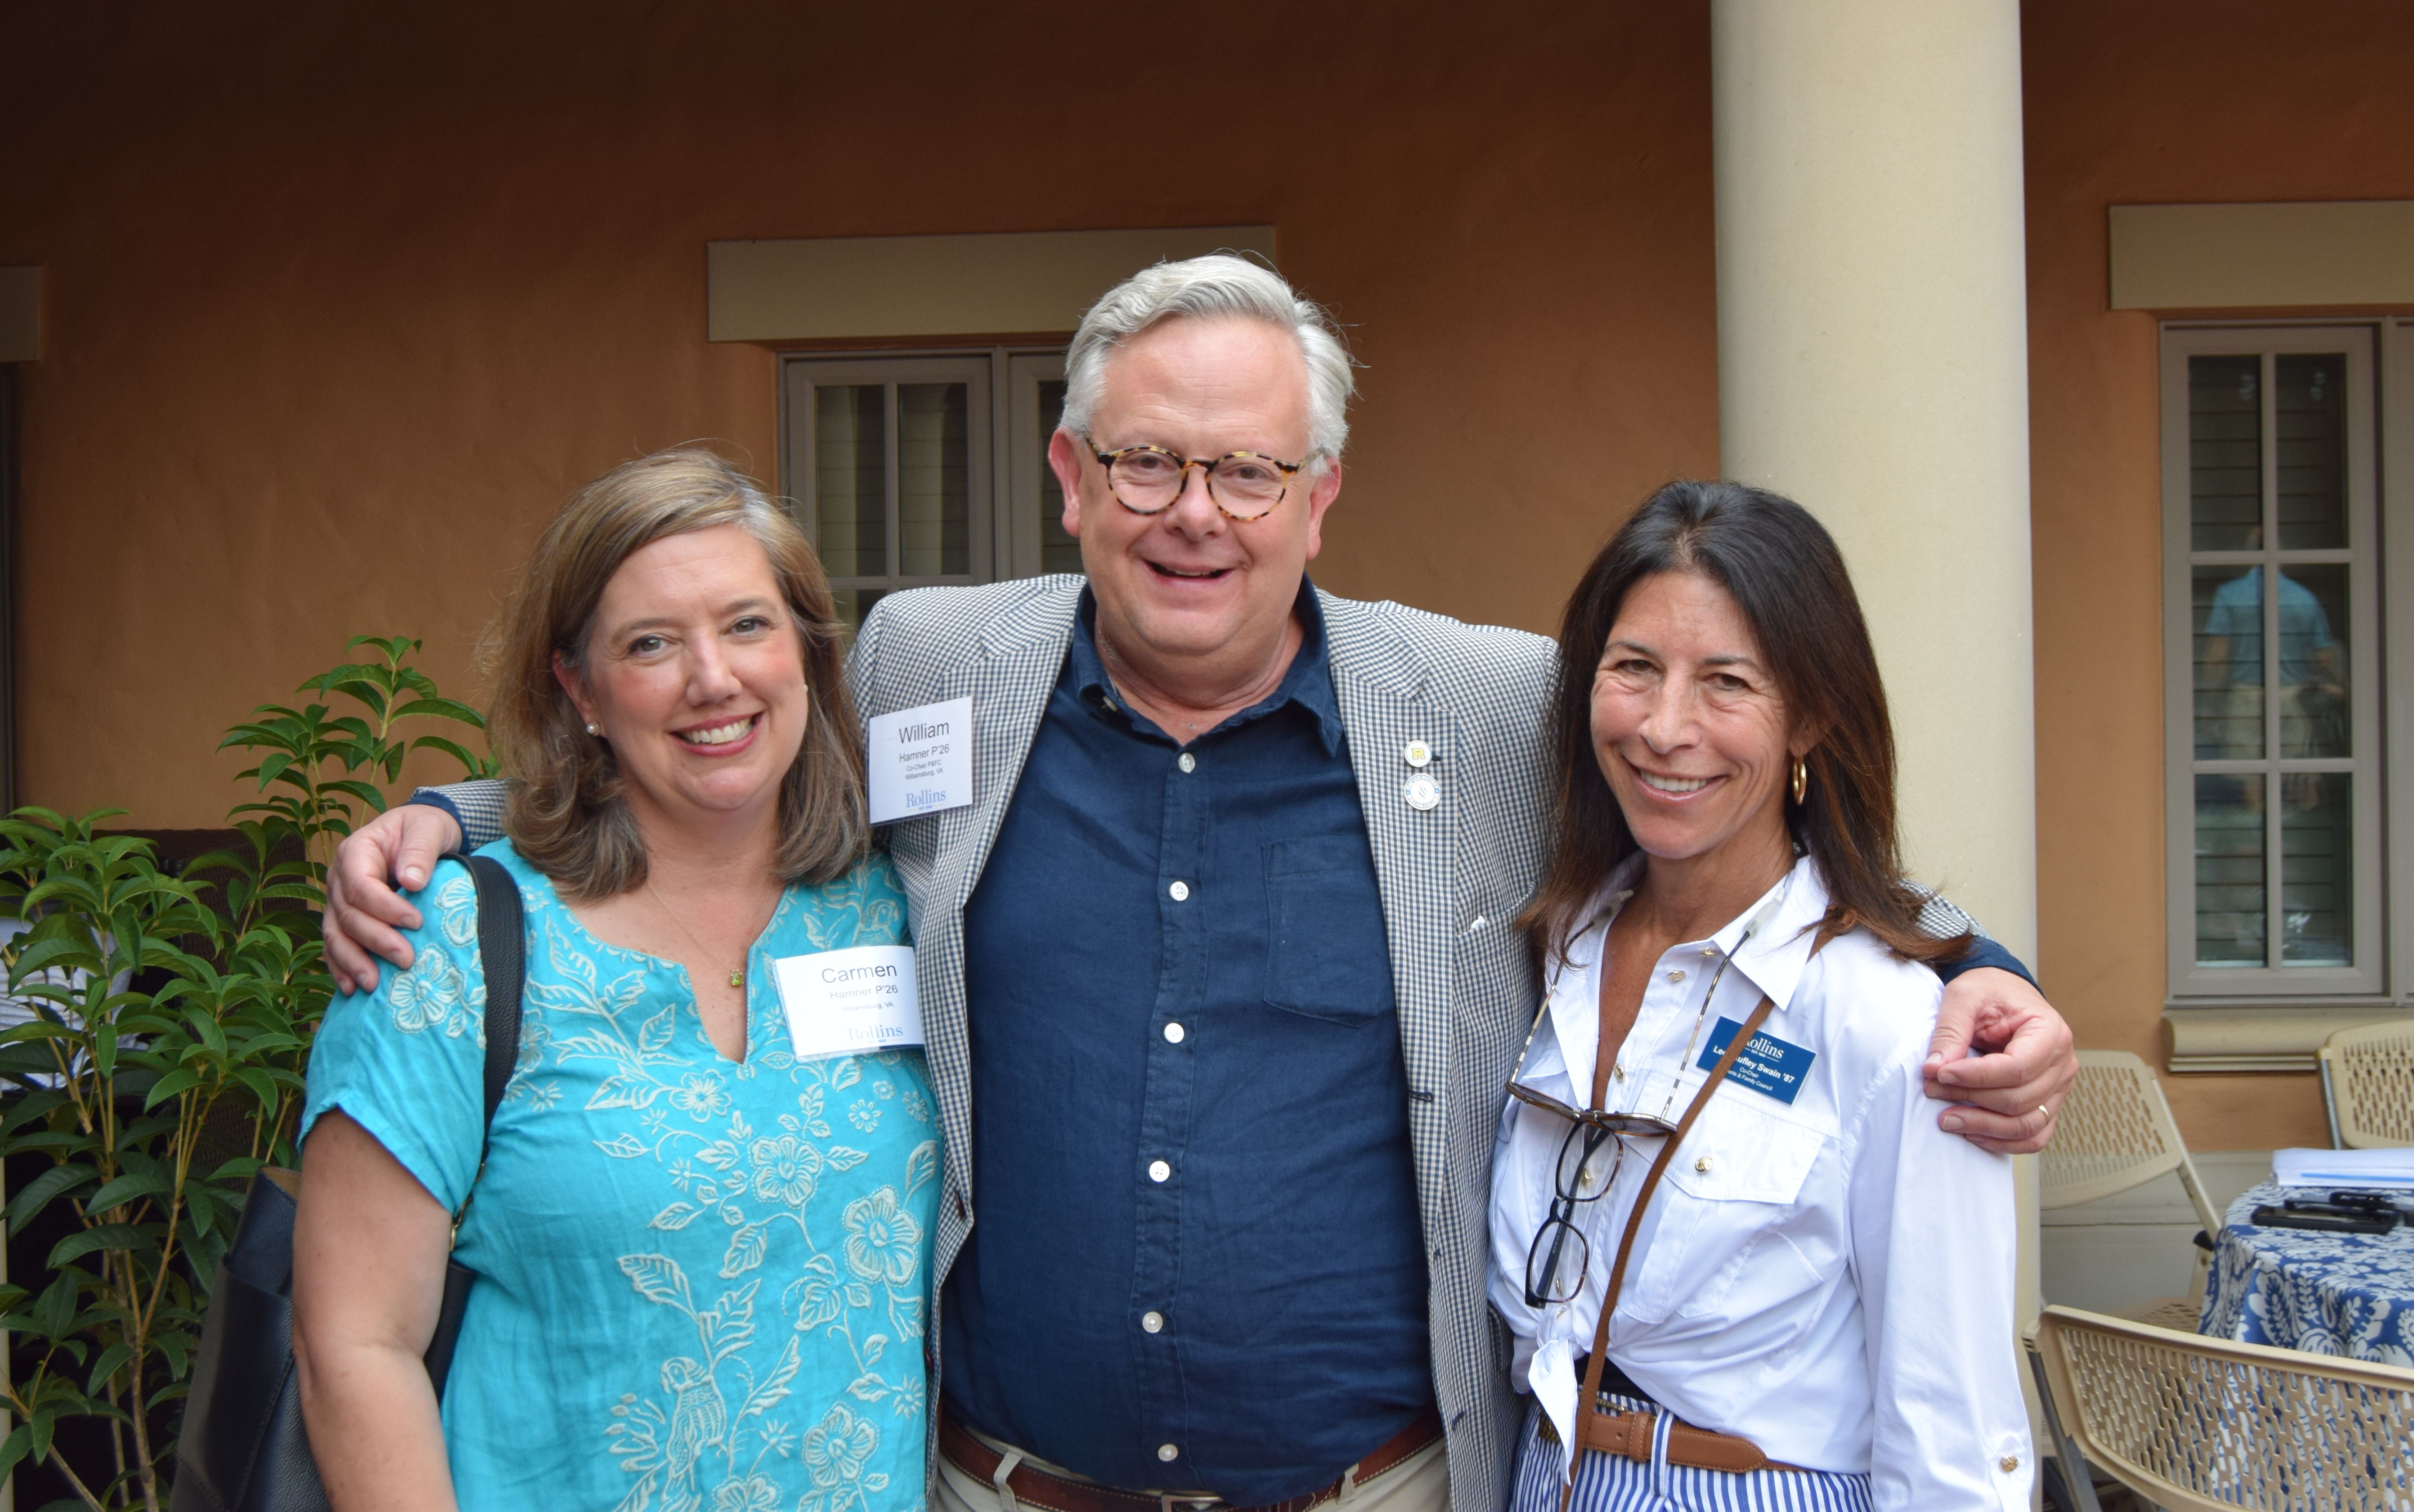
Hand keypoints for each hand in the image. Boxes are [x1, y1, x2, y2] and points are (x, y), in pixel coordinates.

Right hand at [322, 804, 464, 994]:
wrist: (421, 834)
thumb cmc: (424, 829)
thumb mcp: (428, 829)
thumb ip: (420, 850)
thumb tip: (411, 881)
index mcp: (355, 851)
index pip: (360, 885)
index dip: (384, 907)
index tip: (416, 921)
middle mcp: (339, 878)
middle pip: (347, 915)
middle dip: (375, 940)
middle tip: (406, 959)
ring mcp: (338, 901)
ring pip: (335, 935)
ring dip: (352, 961)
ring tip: (372, 984)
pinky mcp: (345, 920)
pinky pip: (335, 946)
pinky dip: (340, 967)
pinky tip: (350, 988)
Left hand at [1923, 967, 2077, 1154]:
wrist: (2004, 993)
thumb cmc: (1988, 992)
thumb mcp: (1964, 997)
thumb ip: (1950, 1030)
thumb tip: (1934, 1068)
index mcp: (2049, 1031)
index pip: (2017, 1068)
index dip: (1975, 1077)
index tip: (1939, 1073)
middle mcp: (2062, 1063)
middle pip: (2020, 1099)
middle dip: (1971, 1099)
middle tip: (1932, 1090)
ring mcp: (2059, 1087)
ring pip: (2028, 1124)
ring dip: (1984, 1127)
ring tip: (1946, 1119)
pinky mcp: (2049, 1103)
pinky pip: (2034, 1135)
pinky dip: (2003, 1141)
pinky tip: (1971, 1133)